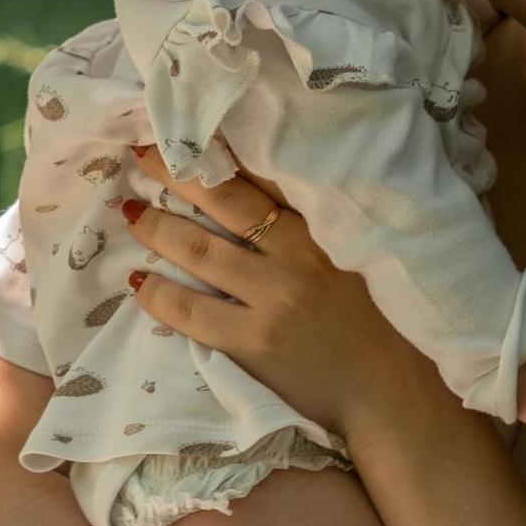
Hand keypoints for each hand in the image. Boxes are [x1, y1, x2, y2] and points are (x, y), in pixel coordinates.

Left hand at [122, 149, 422, 434]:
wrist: (393, 391)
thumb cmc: (381, 323)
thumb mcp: (357, 259)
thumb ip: (318, 227)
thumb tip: (259, 193)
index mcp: (324, 229)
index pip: (263, 178)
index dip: (219, 153)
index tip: (186, 134)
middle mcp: (298, 256)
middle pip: (223, 201)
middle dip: (176, 173)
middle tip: (141, 155)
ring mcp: (274, 299)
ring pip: (199, 250)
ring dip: (158, 227)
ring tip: (133, 212)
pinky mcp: (255, 342)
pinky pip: (191, 311)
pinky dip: (158, 293)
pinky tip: (139, 280)